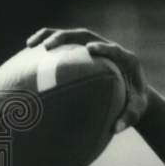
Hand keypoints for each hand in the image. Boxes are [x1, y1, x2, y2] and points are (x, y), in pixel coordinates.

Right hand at [25, 27, 148, 132]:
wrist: (132, 93)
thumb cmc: (134, 101)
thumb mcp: (136, 110)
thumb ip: (129, 118)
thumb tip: (115, 129)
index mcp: (125, 59)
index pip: (114, 49)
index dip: (103, 47)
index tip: (90, 49)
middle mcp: (107, 48)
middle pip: (85, 36)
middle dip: (65, 38)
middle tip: (47, 47)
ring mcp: (93, 47)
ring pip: (70, 37)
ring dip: (50, 36)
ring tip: (30, 45)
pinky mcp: (82, 52)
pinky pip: (64, 46)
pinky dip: (47, 47)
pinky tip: (28, 55)